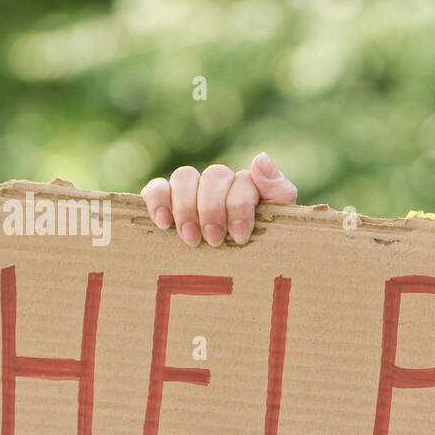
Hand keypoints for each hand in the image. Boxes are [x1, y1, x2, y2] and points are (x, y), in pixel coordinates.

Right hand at [140, 151, 298, 246]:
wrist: (244, 276)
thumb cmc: (262, 250)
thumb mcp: (279, 224)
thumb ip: (278, 191)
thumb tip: (260, 158)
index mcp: (249, 187)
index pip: (243, 182)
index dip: (239, 206)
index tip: (239, 236)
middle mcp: (220, 183)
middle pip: (213, 177)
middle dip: (212, 210)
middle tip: (214, 240)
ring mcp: (192, 190)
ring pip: (184, 177)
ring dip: (186, 207)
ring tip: (190, 238)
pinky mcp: (166, 201)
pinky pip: (155, 188)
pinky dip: (157, 200)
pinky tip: (163, 223)